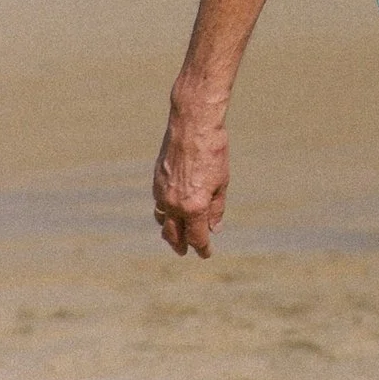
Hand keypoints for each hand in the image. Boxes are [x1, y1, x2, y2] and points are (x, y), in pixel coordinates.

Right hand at [152, 96, 229, 255]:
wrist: (192, 125)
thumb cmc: (213, 152)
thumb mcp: (222, 182)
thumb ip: (216, 209)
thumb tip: (214, 228)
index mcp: (194, 207)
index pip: (196, 238)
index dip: (202, 248)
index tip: (206, 253)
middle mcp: (174, 204)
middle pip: (174, 235)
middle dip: (180, 245)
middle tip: (185, 251)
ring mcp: (162, 193)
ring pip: (162, 221)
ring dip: (169, 231)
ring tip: (175, 236)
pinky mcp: (156, 181)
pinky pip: (158, 205)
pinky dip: (163, 213)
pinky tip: (169, 213)